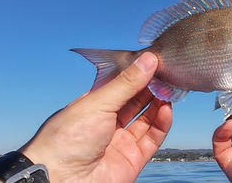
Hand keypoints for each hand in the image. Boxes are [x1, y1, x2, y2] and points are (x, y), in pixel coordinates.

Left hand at [19, 52, 172, 182]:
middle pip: (136, 102)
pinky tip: (167, 109)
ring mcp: (120, 141)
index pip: (121, 86)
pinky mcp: (132, 159)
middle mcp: (107, 123)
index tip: (154, 62)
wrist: (61, 181)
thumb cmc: (68, 138)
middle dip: (151, 88)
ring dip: (159, 104)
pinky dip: (162, 124)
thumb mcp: (98, 102)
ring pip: (146, 119)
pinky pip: (152, 139)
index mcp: (93, 106)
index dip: (137, 75)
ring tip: (170, 90)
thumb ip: (127, 83)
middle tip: (166, 74)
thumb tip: (149, 60)